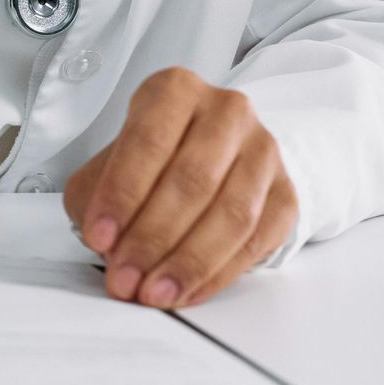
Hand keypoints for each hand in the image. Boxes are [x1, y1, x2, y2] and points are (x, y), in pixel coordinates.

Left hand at [64, 67, 296, 309]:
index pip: (148, 140)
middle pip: (192, 180)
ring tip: (153, 294)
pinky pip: (257, 240)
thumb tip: (109, 244)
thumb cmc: (148, 161)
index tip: (98, 237)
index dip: (121, 194)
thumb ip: (97, 198)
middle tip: (124, 279)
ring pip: (231, 214)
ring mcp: (263, 150)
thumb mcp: (106, 166)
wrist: (209, 157)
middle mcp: (226, 111)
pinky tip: (186, 292)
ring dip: (188, 262)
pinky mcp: (286, 192)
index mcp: (176, 90)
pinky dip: (218, 273)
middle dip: (152, 238)